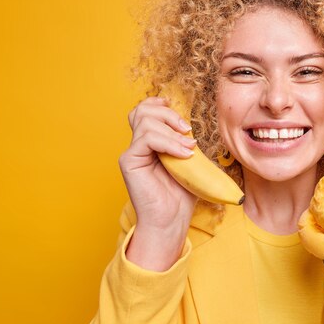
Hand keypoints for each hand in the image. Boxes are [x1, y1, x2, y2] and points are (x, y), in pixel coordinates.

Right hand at [118, 96, 197, 269]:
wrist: (171, 220)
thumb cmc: (181, 194)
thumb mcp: (190, 161)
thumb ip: (186, 141)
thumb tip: (194, 124)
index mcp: (150, 142)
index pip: (145, 110)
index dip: (159, 104)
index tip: (177, 107)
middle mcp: (138, 144)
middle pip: (144, 110)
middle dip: (169, 114)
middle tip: (187, 131)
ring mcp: (132, 152)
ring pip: (146, 121)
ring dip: (172, 131)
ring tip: (189, 148)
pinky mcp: (129, 161)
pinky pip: (147, 139)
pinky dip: (169, 143)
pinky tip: (184, 155)